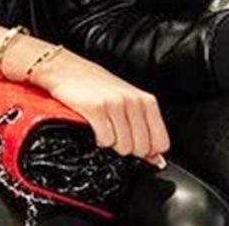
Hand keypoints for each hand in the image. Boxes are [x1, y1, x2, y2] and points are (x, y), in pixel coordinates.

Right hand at [31, 50, 169, 166]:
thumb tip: (156, 158)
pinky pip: (106, 140)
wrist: (66, 69)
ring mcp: (115, 105)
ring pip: (124, 147)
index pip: (161, 142)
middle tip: (116, 136)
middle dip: (129, 150)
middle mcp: (133, 101)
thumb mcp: (127, 101)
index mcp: (146, 101)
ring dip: (112, 144)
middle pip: (142, 149)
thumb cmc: (97, 86)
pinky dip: (99, 140)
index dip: (149, 152)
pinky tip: (95, 129)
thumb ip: (144, 127)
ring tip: (104, 129)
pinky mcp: (96, 109)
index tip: (138, 149)